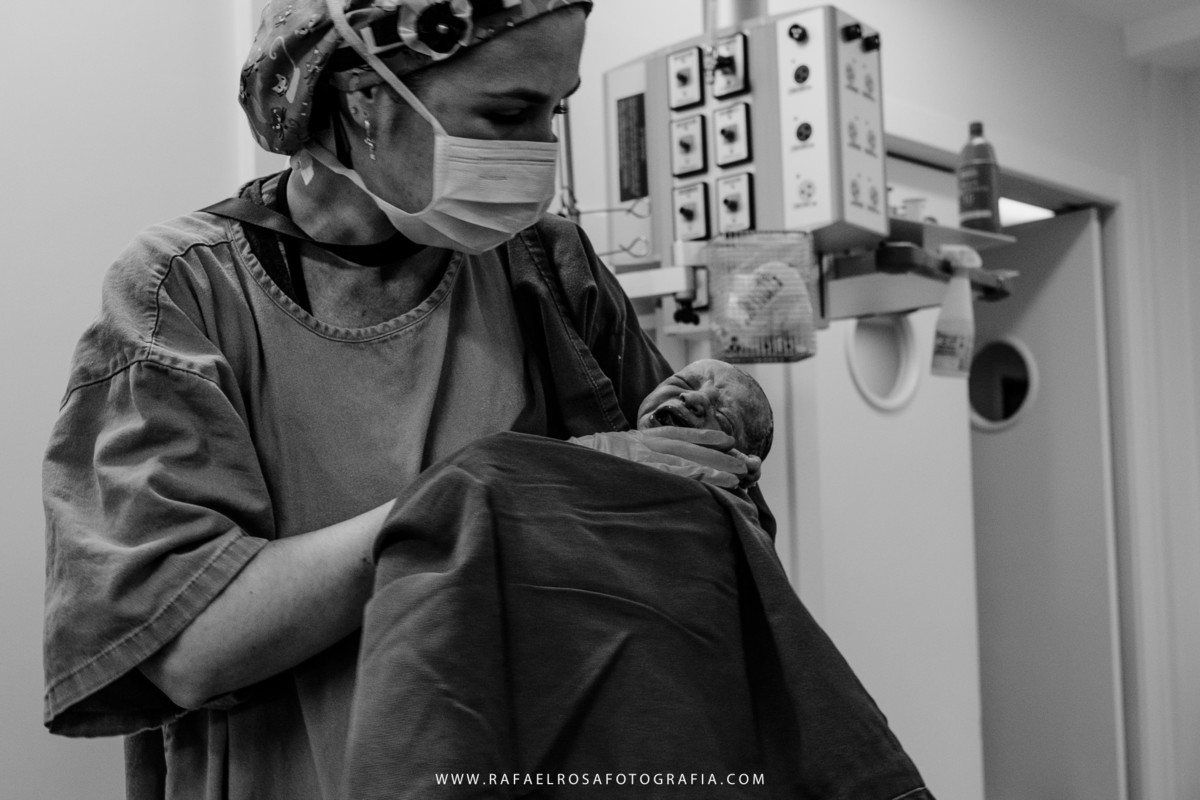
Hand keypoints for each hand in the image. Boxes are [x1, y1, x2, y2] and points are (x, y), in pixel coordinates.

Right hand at [571, 428, 747, 488]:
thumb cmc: (576, 467)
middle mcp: (637, 444)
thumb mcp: (604, 458)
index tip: (727, 439)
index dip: (702, 435)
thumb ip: (627, 459)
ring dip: (712, 468)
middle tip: (746, 464)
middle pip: (686, 446)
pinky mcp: (631, 469)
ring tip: (738, 478)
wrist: (550, 468)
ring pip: (682, 460)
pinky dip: (689, 476)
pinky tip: (709, 482)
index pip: (674, 434)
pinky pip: (665, 473)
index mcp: (632, 439)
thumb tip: (649, 472)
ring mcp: (634, 456)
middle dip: (717, 454)